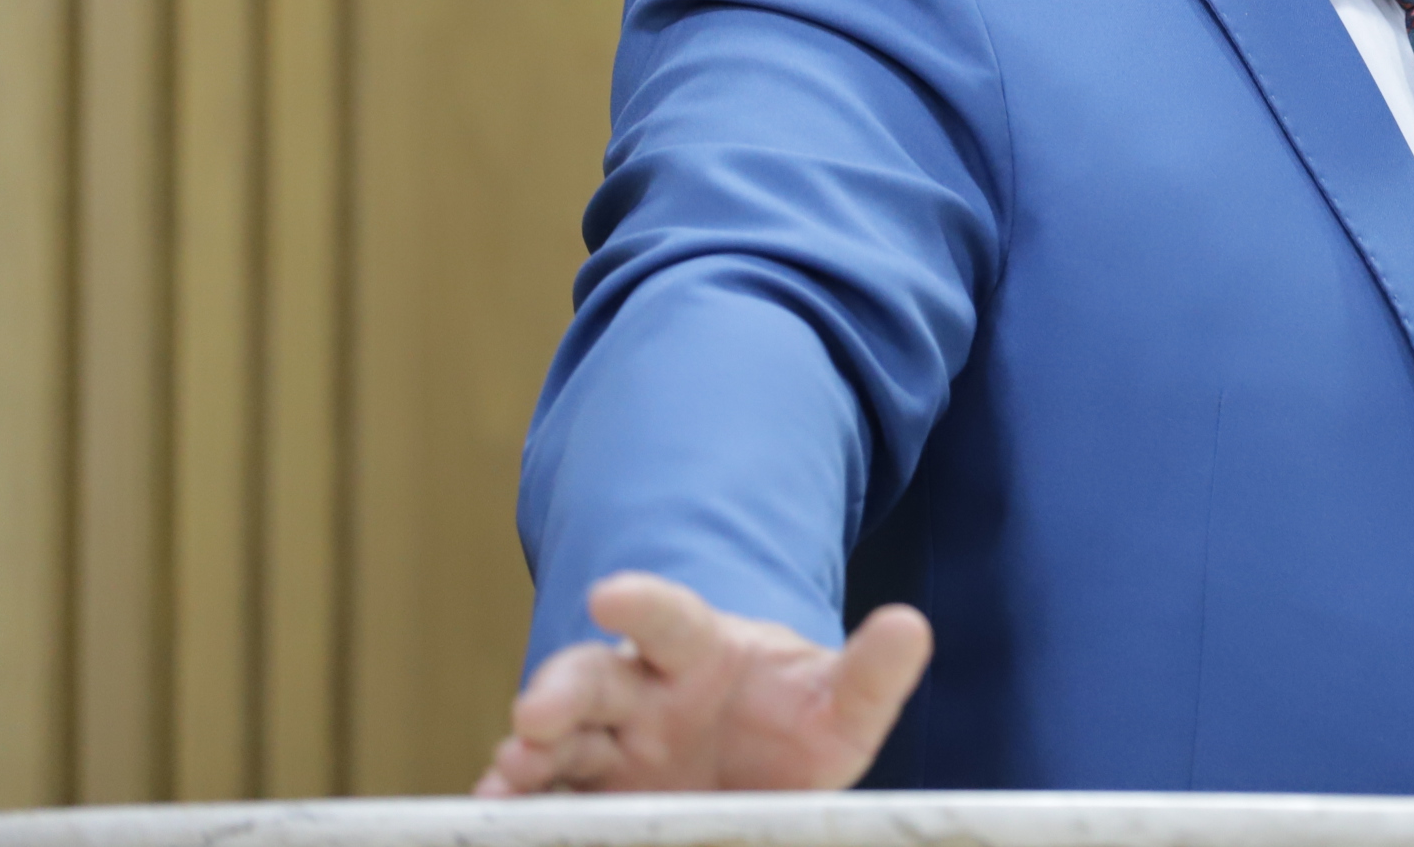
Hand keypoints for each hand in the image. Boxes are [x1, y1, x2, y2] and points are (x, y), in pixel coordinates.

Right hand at [474, 571, 931, 794]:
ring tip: (507, 781)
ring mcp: (609, 751)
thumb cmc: (797, 724)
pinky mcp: (591, 800)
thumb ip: (870, 674)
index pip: (667, 617)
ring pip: (556, 744)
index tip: (608, 593)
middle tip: (533, 716)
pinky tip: (501, 820)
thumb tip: (912, 626)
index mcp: (699, 652)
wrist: (765, 779)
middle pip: (593, 679)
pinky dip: (519, 808)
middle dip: (558, 691)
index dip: (639, 602)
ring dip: (527, 759)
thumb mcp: (840, 705)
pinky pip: (547, 800)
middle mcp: (641, 695)